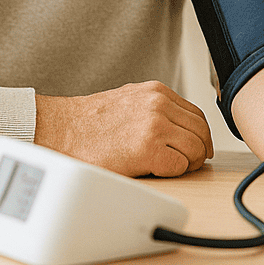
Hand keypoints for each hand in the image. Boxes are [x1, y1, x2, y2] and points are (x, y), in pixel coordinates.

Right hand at [34, 81, 213, 177]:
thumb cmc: (90, 123)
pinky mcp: (148, 149)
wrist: (62, 130)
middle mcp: (159, 104)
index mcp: (157, 92)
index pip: (197, 115)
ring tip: (170, 168)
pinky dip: (173, 172)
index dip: (200, 136)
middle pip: (201, 132)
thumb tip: (179, 127)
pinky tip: (156, 171)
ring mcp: (155, 125)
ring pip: (195, 149)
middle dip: (198, 151)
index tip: (197, 149)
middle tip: (188, 164)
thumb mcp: (129, 101)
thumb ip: (155, 108)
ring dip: (187, 163)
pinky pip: (179, 166)